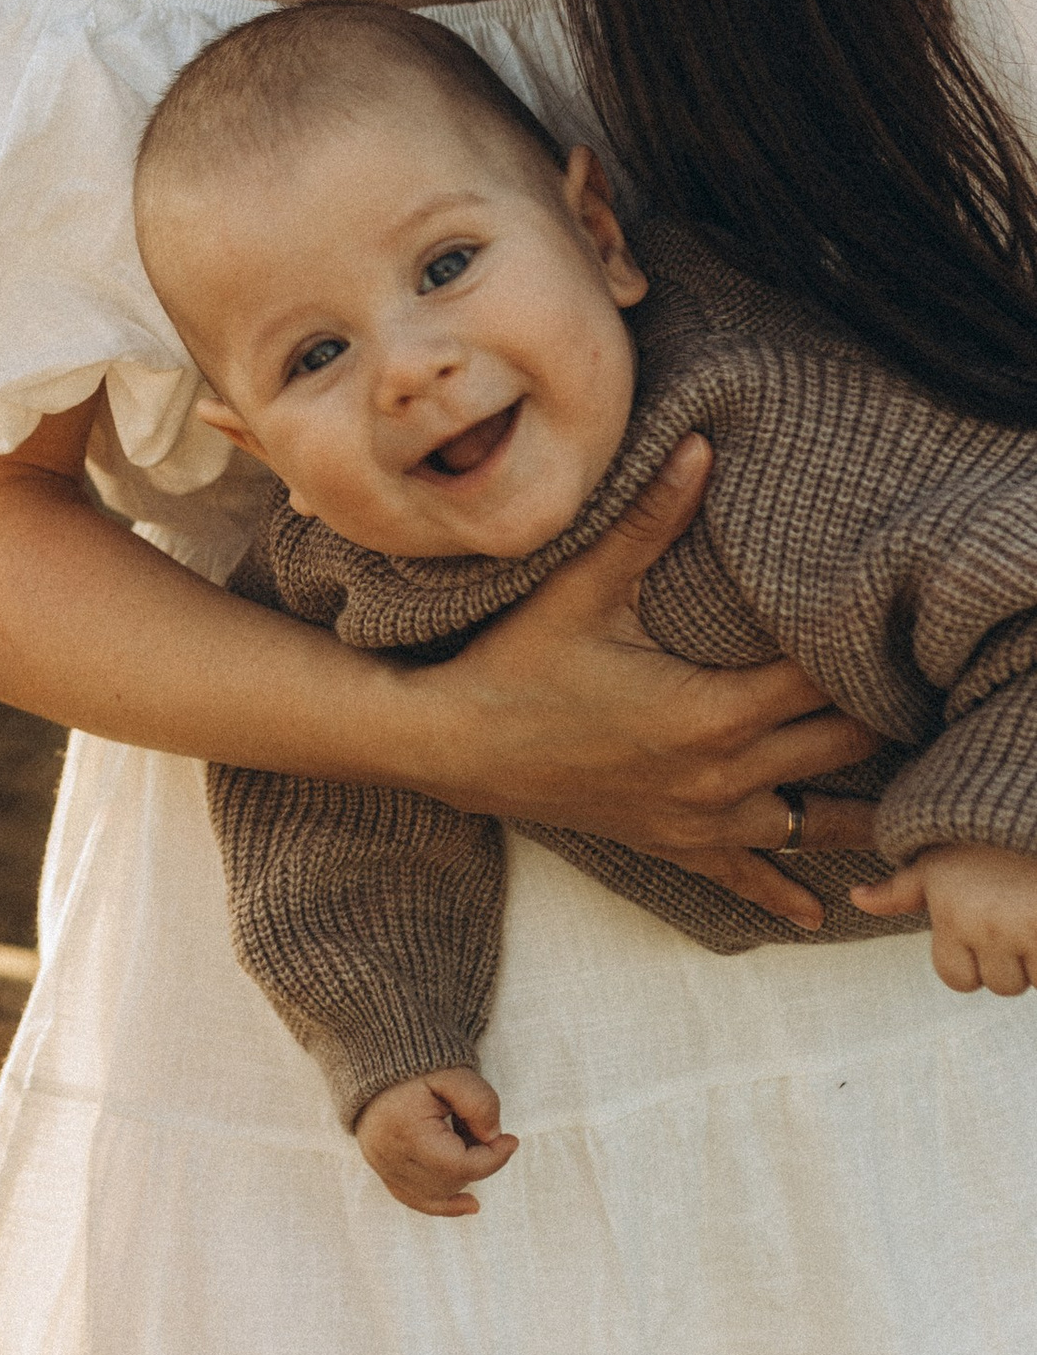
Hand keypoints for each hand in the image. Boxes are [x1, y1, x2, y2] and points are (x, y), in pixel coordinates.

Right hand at [353, 1063, 517, 1216]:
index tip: (510, 1139)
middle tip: (481, 1128)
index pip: (461, 1166)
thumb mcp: (455, 1073)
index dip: (494, 1158)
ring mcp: (382, 1165)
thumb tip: (493, 1138)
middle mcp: (389, 1156)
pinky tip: (469, 1204)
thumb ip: (480, 1103)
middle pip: (450, 1182)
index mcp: (406, 1132)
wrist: (376, 1056)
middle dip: (476, 1162)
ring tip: (468, 1143)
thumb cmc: (417, 1063)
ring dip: (461, 1176)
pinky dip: (442, 1203)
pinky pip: (414, 1198)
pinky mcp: (381, 1167)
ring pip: (435, 1195)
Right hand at [411, 438, 883, 928]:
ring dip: (853, 802)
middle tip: (901, 686)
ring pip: (812, 820)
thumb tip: (699, 447)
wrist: (452, 746)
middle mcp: (720, 777)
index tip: (880, 629)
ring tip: (896, 785)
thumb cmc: (516, 663)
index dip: (859, 656)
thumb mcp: (583, 588)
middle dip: (874, 717)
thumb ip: (649, 522)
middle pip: (838, 749)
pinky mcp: (673, 845)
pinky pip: (746, 878)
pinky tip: (819, 907)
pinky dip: (786, 891)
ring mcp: (699, 820)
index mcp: (711, 713)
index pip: (822, 683)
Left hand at [852, 841, 1036, 995]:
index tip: (985, 933)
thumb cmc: (985, 838)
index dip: (972, 964)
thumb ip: (900, 889)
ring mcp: (1029, 929)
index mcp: (952, 916)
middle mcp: (987, 927)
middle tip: (1017, 919)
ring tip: (1033, 915)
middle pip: (1001, 984)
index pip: (956, 979)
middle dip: (1012, 962)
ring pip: (1034, 981)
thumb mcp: (937, 860)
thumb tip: (856, 897)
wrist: (1031, 806)